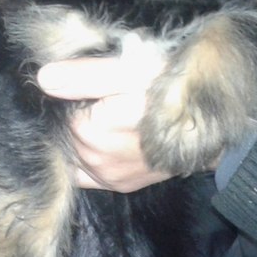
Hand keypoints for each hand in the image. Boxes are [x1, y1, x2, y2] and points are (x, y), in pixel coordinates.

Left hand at [36, 36, 173, 192]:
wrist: (213, 125)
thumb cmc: (174, 89)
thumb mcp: (132, 71)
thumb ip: (85, 76)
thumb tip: (42, 79)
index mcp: (90, 130)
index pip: (57, 108)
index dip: (69, 91)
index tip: (89, 81)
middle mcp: (94, 160)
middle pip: (63, 131)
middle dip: (71, 113)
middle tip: (99, 95)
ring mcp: (106, 177)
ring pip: (70, 152)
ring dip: (75, 136)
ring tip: (102, 116)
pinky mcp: (118, 185)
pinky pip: (82, 174)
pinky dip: (81, 158)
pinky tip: (98, 140)